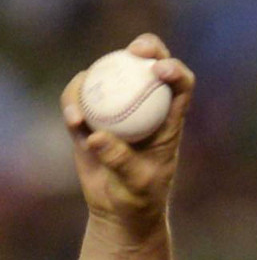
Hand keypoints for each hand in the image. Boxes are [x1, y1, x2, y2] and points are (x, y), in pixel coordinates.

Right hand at [60, 34, 194, 237]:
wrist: (119, 212)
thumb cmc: (139, 200)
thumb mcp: (136, 185)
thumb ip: (120, 161)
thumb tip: (96, 137)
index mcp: (168, 121)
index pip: (180, 86)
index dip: (175, 70)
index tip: (160, 71)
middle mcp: (144, 107)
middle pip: (148, 65)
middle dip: (145, 48)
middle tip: (133, 51)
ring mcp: (116, 108)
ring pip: (108, 75)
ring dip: (95, 78)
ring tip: (84, 111)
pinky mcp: (90, 116)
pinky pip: (79, 97)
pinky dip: (74, 101)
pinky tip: (74, 119)